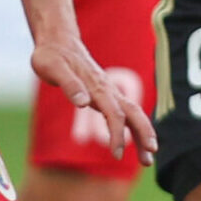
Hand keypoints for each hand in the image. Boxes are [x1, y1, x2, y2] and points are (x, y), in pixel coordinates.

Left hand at [31, 37, 156, 161]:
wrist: (58, 41)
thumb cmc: (52, 56)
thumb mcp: (51, 68)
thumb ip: (69, 84)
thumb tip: (83, 103)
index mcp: (97, 86)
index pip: (114, 114)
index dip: (117, 134)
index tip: (115, 154)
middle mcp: (107, 89)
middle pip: (133, 113)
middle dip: (143, 134)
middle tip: (149, 158)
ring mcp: (108, 91)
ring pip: (132, 113)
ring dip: (143, 134)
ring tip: (148, 158)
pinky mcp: (105, 94)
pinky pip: (124, 112)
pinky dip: (133, 127)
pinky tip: (137, 141)